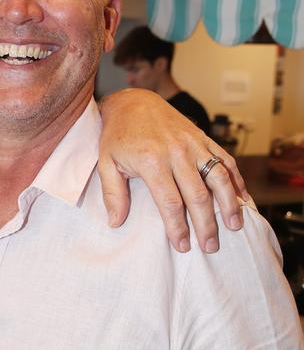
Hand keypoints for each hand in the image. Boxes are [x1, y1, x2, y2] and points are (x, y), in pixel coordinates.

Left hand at [97, 88, 248, 252]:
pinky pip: (225, 160)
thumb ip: (113, 194)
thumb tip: (116, 222)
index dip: (178, 227)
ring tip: (234, 226)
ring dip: (229, 204)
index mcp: (152, 161)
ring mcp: (194, 144)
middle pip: (198, 195)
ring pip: (219, 177)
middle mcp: (177, 152)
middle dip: (206, 224)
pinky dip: (237, 179)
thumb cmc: (118, 136)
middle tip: (210, 246)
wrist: (133, 102)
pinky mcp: (203, 138)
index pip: (170, 202)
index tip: (182, 246)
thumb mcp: (106, 164)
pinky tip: (242, 198)